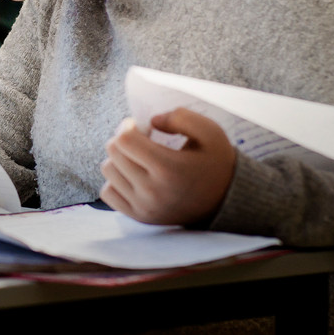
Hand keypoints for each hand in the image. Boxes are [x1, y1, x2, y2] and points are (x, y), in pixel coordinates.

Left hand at [99, 108, 235, 225]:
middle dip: (122, 139)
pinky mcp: (139, 217)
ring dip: (118, 159)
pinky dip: (115, 180)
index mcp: (168, 168)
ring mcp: (143, 207)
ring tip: (139, 158)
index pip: (123, 140)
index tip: (139, 126)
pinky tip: (134, 175)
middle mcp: (152, 191)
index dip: (127, 127)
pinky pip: (107, 193)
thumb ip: (182, 117)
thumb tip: (151, 121)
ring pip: (108, 171)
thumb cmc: (215, 162)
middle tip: (141, 140)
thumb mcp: (210, 132)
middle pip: (113, 153)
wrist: (225, 200)